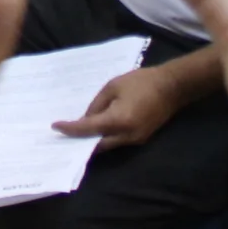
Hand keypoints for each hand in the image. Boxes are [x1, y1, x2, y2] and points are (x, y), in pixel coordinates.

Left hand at [54, 65, 182, 150]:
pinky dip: (104, 139)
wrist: (172, 87)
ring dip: (92, 142)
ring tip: (75, 135)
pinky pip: (118, 142)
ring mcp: (136, 140)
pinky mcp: (141, 138)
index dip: (70, 129)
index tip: (55, 127)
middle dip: (80, 142)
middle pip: (98, 145)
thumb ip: (97, 105)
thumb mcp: (112, 87)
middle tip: (62, 137)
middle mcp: (127, 136)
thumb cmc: (141, 82)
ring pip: (108, 146)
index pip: (89, 129)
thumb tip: (85, 119)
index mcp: (119, 121)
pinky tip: (94, 131)